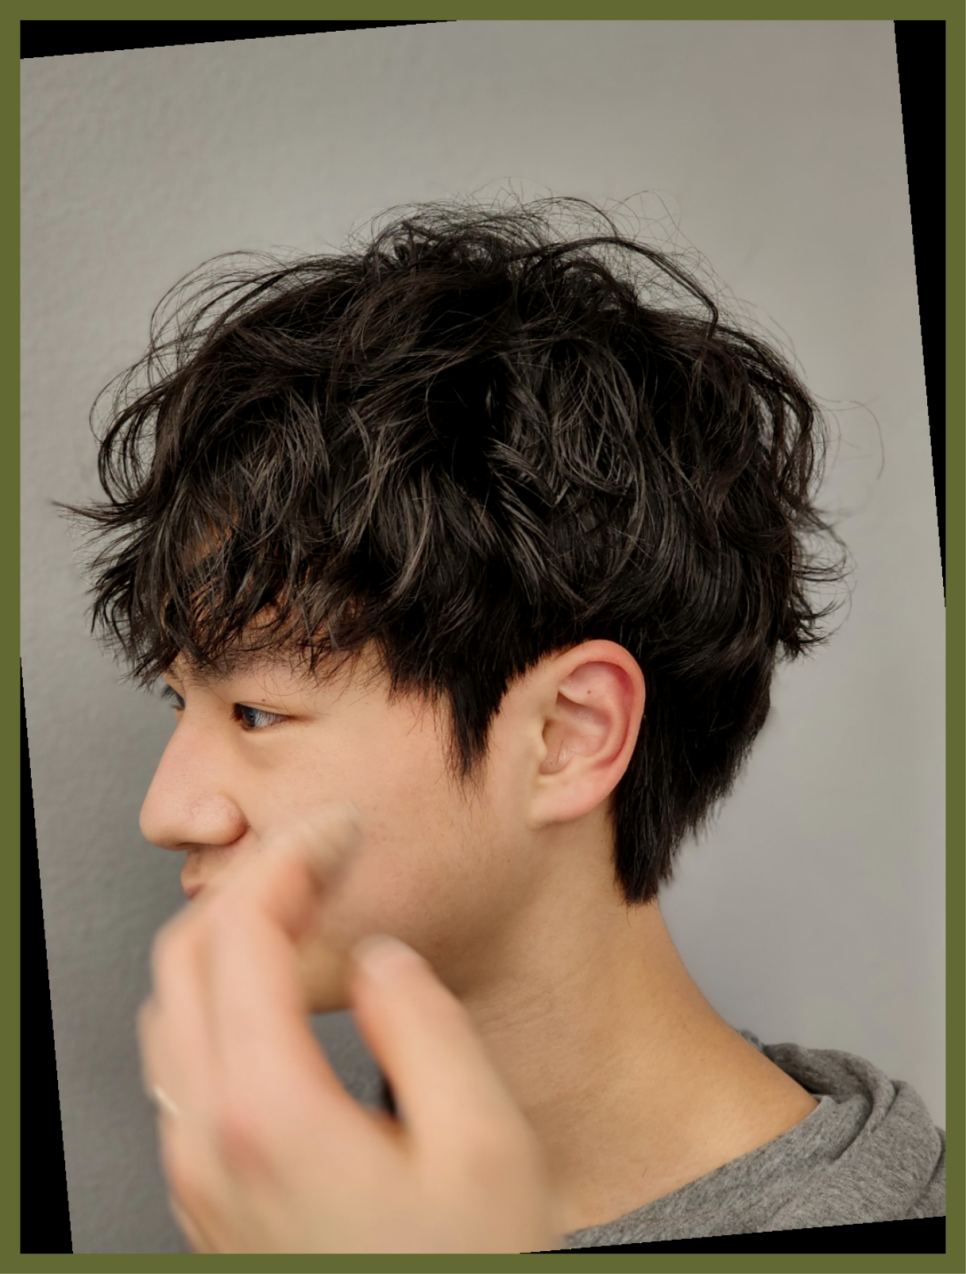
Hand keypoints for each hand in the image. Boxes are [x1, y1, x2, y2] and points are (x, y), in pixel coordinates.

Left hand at [137, 805, 560, 1252]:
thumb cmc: (463, 1269)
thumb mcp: (483, 1138)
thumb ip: (423, 1022)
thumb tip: (377, 961)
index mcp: (265, 1111)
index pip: (240, 933)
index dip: (290, 859)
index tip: (337, 832)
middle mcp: (207, 1138)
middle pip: (184, 958)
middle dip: (250, 884)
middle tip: (319, 855)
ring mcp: (197, 1170)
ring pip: (170, 1008)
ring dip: (225, 938)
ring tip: (298, 909)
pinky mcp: (208, 1192)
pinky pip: (181, 1062)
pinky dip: (215, 997)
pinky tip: (271, 994)